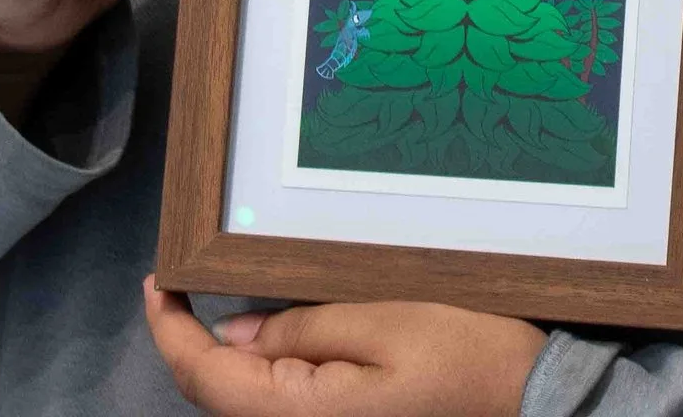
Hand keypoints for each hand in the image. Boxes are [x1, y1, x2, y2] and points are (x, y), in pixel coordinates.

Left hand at [144, 279, 545, 416]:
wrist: (525, 397)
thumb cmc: (463, 355)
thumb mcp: (379, 319)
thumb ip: (298, 328)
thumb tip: (232, 334)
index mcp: (297, 413)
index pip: (201, 374)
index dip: (169, 327)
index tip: (157, 280)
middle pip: (215, 390)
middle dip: (191, 337)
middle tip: (184, 279)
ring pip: (243, 397)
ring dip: (224, 354)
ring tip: (218, 297)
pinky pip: (277, 400)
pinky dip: (258, 368)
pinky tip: (266, 332)